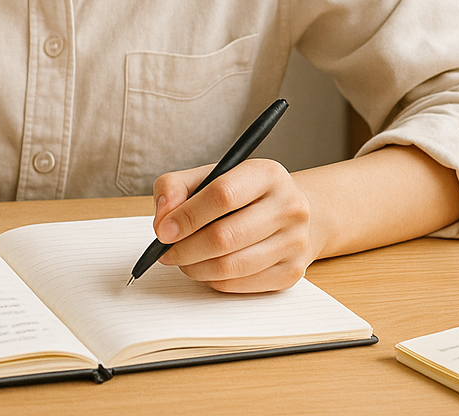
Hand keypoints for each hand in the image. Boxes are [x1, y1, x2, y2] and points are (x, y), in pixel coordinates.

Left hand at [150, 158, 319, 292]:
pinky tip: (204, 268)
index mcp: (267, 174)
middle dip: (185, 249)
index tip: (163, 230)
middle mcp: (289, 206)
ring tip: (182, 260)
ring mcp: (295, 242)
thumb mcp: (209, 176)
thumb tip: (163, 220)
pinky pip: (240, 285)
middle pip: (226, 236)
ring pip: (231, 266)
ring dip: (195, 268)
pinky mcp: (291, 272)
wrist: (288, 212)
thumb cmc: (242, 194)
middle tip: (165, 252)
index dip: (187, 216)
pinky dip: (213, 280)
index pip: (223, 195)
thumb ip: (176, 188)